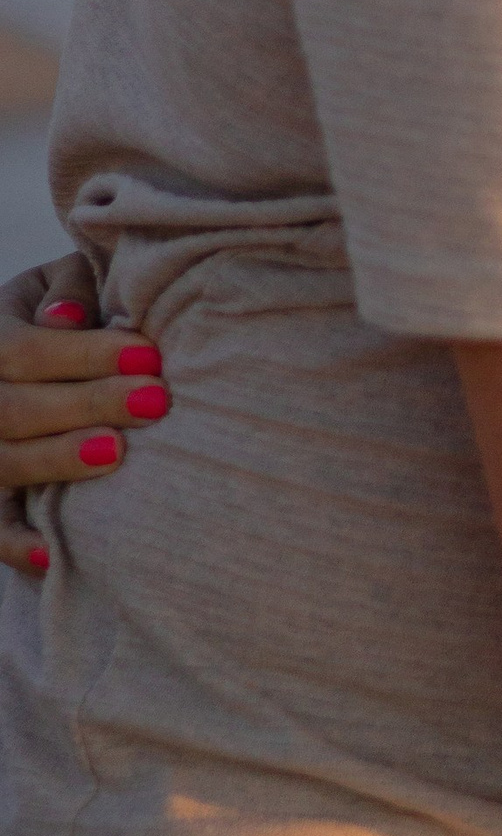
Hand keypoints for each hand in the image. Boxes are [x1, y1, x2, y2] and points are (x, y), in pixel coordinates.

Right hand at [0, 255, 167, 577]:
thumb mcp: (62, 282)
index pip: (22, 350)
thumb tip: (69, 315)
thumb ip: (68, 288)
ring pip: (3, 463)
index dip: (84, 354)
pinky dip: (17, 543)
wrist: (42, 356)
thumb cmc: (71, 309)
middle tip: (154, 401)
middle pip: (13, 408)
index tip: (149, 355)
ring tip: (118, 453)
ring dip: (58, 461)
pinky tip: (52, 553)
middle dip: (86, 404)